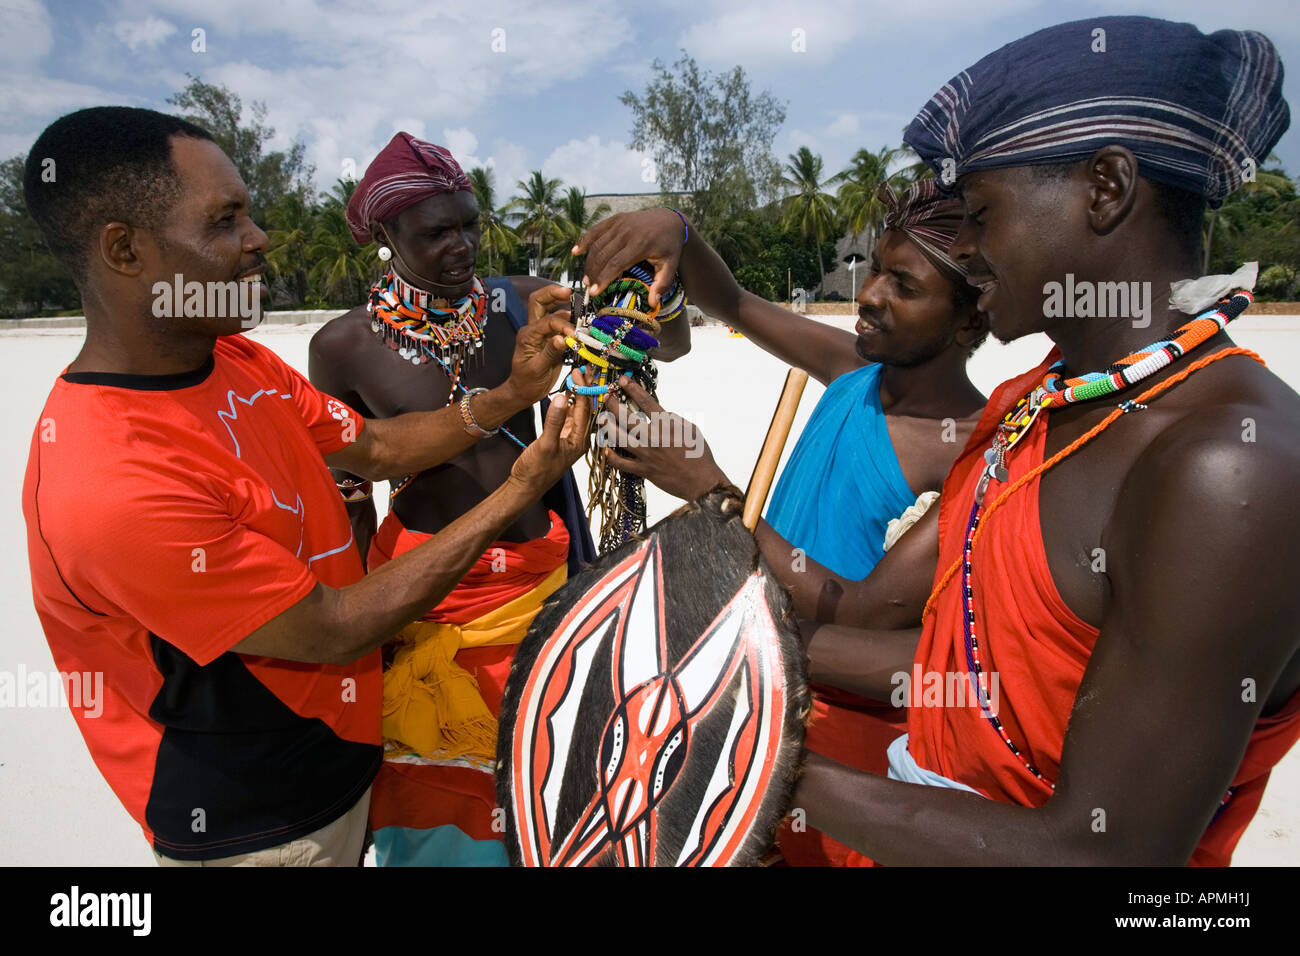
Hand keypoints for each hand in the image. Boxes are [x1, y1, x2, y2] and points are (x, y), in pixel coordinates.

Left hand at [503, 284, 574, 407]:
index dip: (562, 325)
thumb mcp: (537, 370)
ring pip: (551, 309)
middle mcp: (533, 329)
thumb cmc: (526, 382)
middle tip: (569, 292)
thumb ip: (549, 353)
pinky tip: (580, 323)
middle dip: (553, 293)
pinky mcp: (550, 338)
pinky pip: (560, 324)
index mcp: (527, 335)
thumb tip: (562, 338)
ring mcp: (542, 332)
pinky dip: (570, 321)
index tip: (575, 335)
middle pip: (539, 302)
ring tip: (580, 311)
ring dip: (565, 306)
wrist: (524, 391)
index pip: (547, 321)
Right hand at [509, 375, 592, 491]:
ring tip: (577, 376)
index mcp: (579, 441)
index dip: (583, 389)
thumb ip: (554, 421)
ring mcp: (569, 438)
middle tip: (584, 369)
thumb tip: (562, 398)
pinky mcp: (560, 438)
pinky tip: (566, 394)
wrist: (525, 486)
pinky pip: (568, 417)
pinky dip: (568, 404)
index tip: (579, 372)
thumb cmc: (536, 471)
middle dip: (585, 388)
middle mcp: (578, 439)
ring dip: (577, 394)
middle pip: (585, 409)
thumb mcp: (545, 444)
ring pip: (577, 412)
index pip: (585, 410)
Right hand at [573, 208, 685, 307]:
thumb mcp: (670, 265)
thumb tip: (653, 303)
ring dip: (589, 262)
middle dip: (593, 273)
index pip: (616, 263)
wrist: (670, 220)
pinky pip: (596, 230)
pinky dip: (584, 241)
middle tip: (588, 287)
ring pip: (597, 244)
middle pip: (603, 255)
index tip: (595, 292)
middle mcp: (627, 232)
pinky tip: (576, 252)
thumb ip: (662, 284)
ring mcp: (619, 223)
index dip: (603, 278)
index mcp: (640, 244)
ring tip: (586, 278)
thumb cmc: (669, 246)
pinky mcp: (615, 219)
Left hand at [600, 377, 727, 500]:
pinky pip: (621, 463)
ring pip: (618, 437)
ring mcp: (647, 454)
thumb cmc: (699, 454)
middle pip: (626, 417)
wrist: (701, 481)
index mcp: (667, 425)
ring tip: (602, 419)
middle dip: (613, 404)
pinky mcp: (643, 470)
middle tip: (606, 397)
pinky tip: (606, 450)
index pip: (646, 401)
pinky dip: (612, 457)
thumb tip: (660, 412)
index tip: (622, 380)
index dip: (632, 388)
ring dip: (607, 426)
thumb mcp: (691, 429)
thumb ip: (673, 419)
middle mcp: (653, 437)